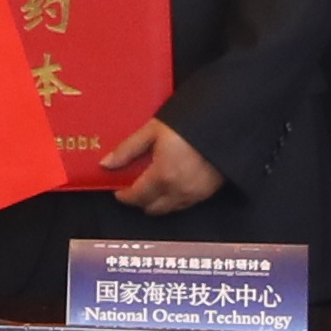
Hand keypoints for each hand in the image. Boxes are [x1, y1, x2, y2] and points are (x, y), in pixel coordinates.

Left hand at [100, 120, 221, 214]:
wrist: (223, 121)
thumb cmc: (188, 123)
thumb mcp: (152, 131)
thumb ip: (127, 150)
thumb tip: (106, 164)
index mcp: (162, 176)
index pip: (137, 197)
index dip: (124, 196)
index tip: (119, 191)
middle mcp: (178, 190)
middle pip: (152, 208)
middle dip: (141, 201)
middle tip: (135, 188)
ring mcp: (195, 194)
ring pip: (170, 209)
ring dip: (159, 202)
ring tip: (154, 186)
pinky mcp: (209, 192)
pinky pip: (186, 204)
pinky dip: (176, 199)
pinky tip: (173, 185)